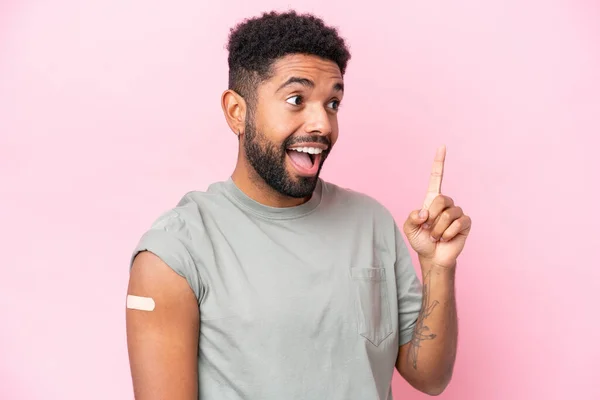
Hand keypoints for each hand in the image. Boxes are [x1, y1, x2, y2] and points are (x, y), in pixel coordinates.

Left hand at [403, 146, 471, 268]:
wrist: (432, 257)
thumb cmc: (421, 240)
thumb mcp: (409, 228)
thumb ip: (412, 217)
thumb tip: (425, 212)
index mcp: (431, 200)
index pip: (436, 178)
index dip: (439, 163)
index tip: (442, 146)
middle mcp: (446, 203)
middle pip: (441, 200)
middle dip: (432, 217)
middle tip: (429, 228)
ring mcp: (457, 212)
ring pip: (448, 214)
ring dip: (438, 229)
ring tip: (436, 236)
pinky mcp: (466, 223)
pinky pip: (458, 223)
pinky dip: (448, 233)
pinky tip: (446, 238)